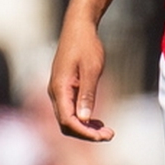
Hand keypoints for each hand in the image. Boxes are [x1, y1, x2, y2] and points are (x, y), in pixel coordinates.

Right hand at [47, 18, 114, 141]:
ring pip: (68, 118)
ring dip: (86, 127)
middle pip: (67, 124)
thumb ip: (87, 94)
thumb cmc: (86, 45)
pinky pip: (71, 110)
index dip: (84, 132)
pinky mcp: (64, 88)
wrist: (78, 27)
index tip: (102, 137)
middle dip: (87, 133)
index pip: (68, 120)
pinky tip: (98, 121)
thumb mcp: (91, 69)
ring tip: (107, 131)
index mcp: (59, 89)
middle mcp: (55, 92)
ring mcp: (58, 91)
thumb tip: (85, 118)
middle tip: (109, 135)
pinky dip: (84, 118)